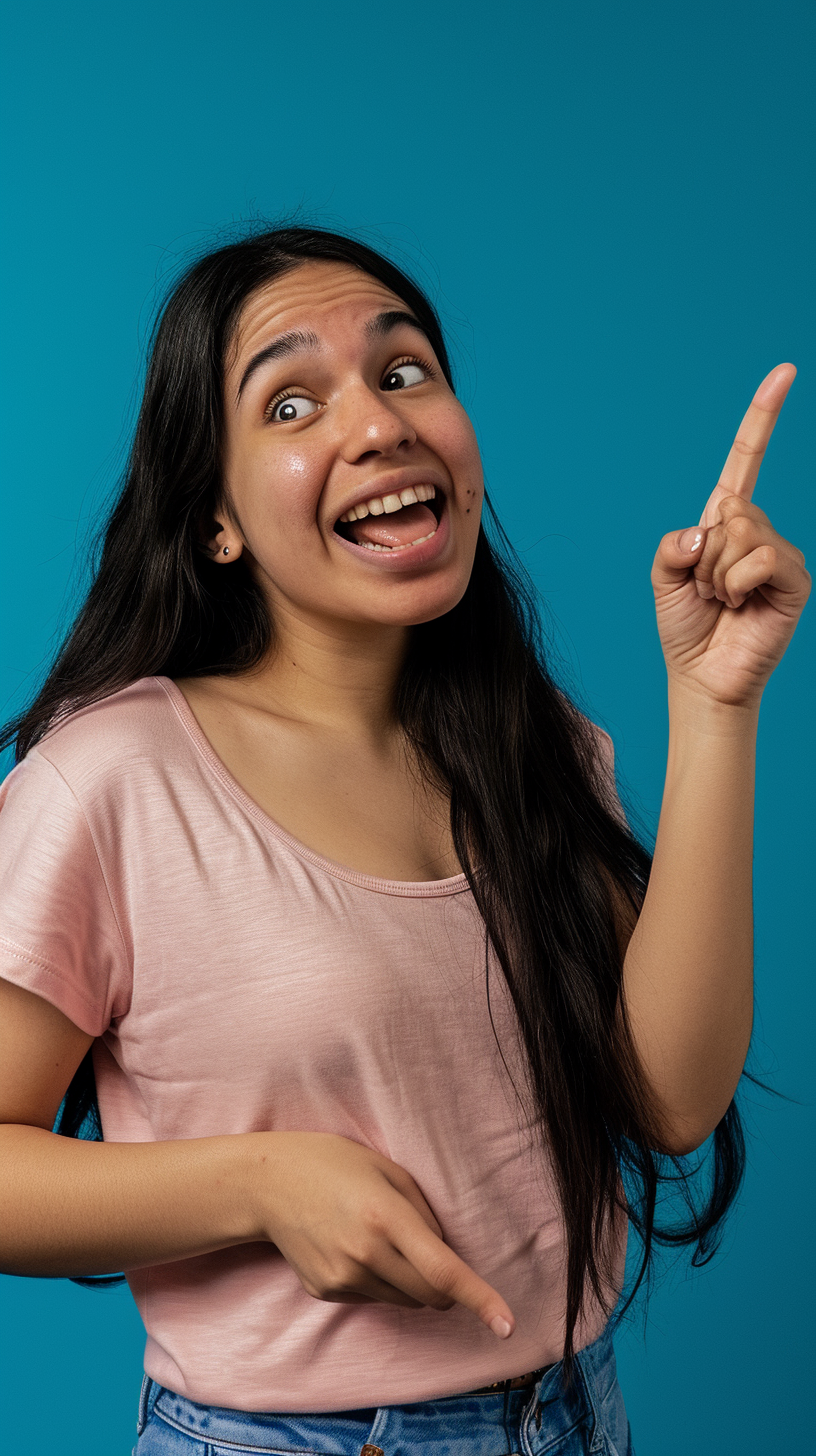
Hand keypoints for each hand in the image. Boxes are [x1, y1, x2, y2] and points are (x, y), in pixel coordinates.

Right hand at [251, 1130, 515, 1337]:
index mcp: (386, 1216)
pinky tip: (354, 1247)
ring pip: (405, 1300)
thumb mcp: (387, 1170)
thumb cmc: (334, 1163)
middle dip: (448, 1287)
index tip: (507, 1324)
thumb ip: (422, 1213)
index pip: (444, 1270)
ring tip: (382, 1238)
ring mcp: (343, 1278)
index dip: (480, 1299)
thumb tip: (445, 1255)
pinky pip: (374, 1298)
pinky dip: (380, 1281)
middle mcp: (366, 1254)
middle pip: (431, 1295)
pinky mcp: (327, 1291)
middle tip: (435, 1254)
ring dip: (412, 1282)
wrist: (267, 1184)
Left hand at [651, 364, 810, 708]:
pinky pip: (760, 558)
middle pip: (731, 506)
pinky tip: (741, 605)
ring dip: (717, 573)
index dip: (764, 416)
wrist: (701, 677)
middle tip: (707, 588)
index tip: (785, 371)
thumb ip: (673, 542)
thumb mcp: (662, 577)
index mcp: (726, 521)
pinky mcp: (795, 581)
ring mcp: (779, 555)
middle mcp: (758, 531)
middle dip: (704, 553)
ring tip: (723, 601)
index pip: (746, 459)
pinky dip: (738, 583)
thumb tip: (710, 530)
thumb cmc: (684, 628)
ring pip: (742, 532)